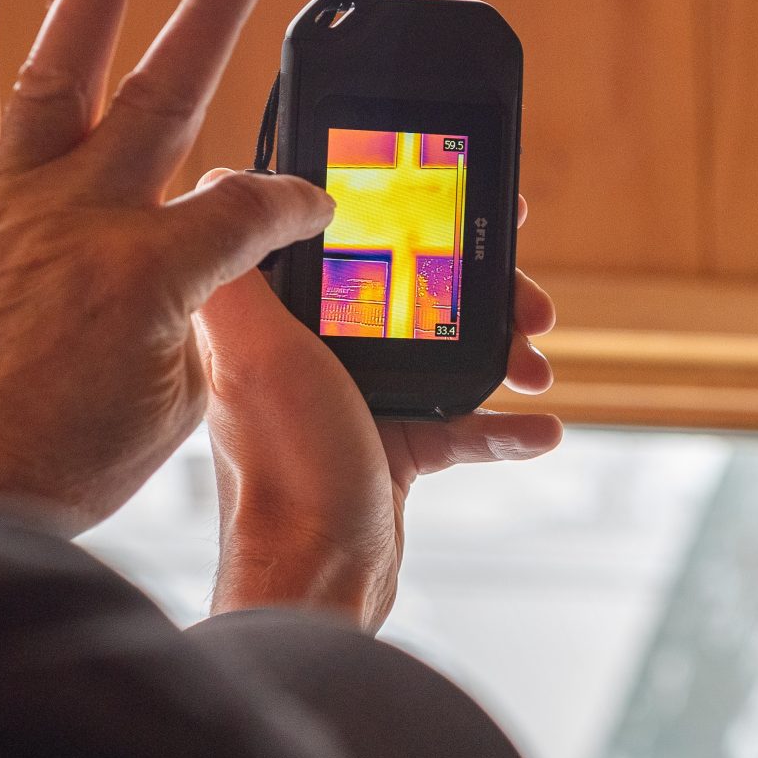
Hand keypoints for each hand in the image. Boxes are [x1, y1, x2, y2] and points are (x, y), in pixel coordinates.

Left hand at [0, 0, 335, 530]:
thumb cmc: (61, 465)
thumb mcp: (174, 408)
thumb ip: (210, 325)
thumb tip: (230, 278)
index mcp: (158, 271)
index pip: (253, 208)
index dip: (295, 203)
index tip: (319, 205)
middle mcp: (86, 214)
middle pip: (169, 92)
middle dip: (215, 14)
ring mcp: (12, 200)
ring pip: (65, 66)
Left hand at [196, 190, 562, 629]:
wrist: (314, 579)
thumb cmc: (282, 467)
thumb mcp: (252, 349)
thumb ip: (237, 268)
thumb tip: (215, 179)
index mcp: (279, 315)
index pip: (349, 237)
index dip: (408, 212)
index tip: (468, 199)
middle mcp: (313, 349)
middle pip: (413, 288)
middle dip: (480, 288)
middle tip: (528, 297)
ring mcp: (355, 398)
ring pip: (445, 348)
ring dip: (501, 349)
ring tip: (535, 365)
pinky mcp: (390, 448)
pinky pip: (460, 424)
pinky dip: (504, 426)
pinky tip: (542, 428)